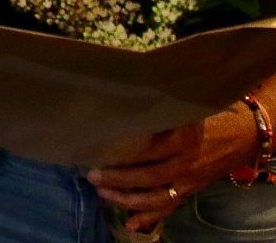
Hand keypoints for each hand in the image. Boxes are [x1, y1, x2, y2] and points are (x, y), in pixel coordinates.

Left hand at [88, 105, 257, 233]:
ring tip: (103, 194)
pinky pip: (170, 207)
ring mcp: (189, 180)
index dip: (123, 154)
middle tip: (92, 176)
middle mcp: (185, 162)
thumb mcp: (184, 110)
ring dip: (128, 200)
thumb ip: (159, 114)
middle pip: (148, 176)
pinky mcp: (191, 190)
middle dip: (118, 180)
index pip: (148, 150)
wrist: (243, 136)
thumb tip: (120, 110)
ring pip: (157, 197)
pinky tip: (131, 223)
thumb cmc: (207, 116)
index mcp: (183, 138)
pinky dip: (150, 217)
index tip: (97, 151)